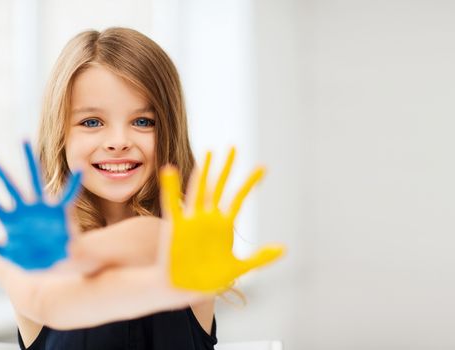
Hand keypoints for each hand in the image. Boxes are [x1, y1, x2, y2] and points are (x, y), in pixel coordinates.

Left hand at [0, 141, 81, 269]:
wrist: (58, 266)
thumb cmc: (33, 259)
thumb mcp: (7, 253)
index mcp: (10, 218)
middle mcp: (24, 209)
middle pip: (7, 184)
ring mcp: (41, 208)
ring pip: (33, 180)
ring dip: (29, 161)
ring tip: (23, 139)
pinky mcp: (59, 212)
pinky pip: (68, 196)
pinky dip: (74, 184)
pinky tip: (79, 170)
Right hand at [160, 148, 284, 291]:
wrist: (182, 290)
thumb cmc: (206, 279)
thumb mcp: (238, 268)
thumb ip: (260, 258)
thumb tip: (283, 249)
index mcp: (223, 226)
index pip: (239, 198)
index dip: (250, 183)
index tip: (262, 167)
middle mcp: (208, 219)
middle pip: (219, 187)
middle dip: (226, 168)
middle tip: (233, 147)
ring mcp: (191, 221)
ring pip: (199, 190)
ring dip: (203, 171)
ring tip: (209, 152)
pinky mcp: (176, 227)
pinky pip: (173, 204)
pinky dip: (172, 187)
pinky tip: (170, 170)